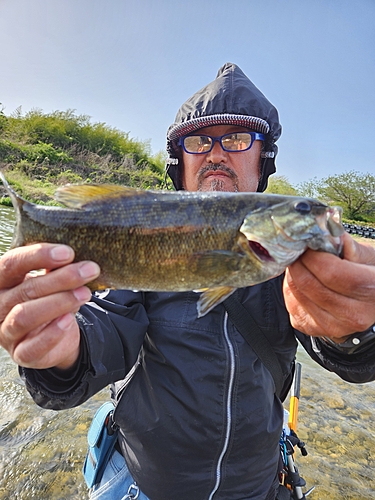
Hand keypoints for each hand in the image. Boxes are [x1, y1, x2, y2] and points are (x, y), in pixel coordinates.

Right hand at [0, 244, 99, 369]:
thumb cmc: (49, 299)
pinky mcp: (20, 354)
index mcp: (2, 281)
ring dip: (60, 302)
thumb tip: (72, 255)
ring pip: (25, 315)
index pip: (12, 263)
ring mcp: (6, 332)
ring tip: (84, 293)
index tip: (68, 252)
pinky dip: (53, 332)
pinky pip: (33, 346)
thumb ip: (55, 268)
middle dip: (61, 278)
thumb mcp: (51, 281)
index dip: (39, 255)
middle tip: (89, 270)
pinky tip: (69, 319)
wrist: (56, 335)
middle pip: (25, 289)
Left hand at [283, 232, 374, 340]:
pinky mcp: (316, 330)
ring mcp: (334, 326)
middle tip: (299, 252)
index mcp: (371, 291)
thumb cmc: (369, 276)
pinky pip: (292, 306)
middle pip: (310, 285)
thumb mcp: (370, 257)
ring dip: (293, 275)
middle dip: (299, 263)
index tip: (309, 245)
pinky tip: (302, 282)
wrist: (368, 304)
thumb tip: (330, 235)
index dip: (314, 257)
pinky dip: (291, 290)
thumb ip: (349, 247)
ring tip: (301, 264)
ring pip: (298, 295)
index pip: (332, 273)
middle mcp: (354, 315)